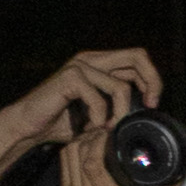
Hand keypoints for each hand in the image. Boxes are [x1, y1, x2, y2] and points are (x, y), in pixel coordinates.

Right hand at [0, 49, 161, 161]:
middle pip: (138, 56)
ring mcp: (80, 66)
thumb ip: (119, 107)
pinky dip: (100, 118)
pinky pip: (100, 100)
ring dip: (120, 115)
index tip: (151, 105)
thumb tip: (146, 112)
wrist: (31, 126)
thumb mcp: (101, 115)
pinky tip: (91, 126)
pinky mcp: (70, 77)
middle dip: (153, 83)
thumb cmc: (64, 123)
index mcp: (101, 65)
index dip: (153, 80)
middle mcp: (91, 59)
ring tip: (108, 128)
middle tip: (148, 107)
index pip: (138, 60)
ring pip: (121, 88)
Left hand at [56, 114, 173, 185]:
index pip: (92, 162)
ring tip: (95, 136)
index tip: (110, 131)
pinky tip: (85, 147)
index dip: (97, 140)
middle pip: (78, 154)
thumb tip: (180, 166)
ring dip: (80, 141)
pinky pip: (64, 164)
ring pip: (68, 155)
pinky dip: (73, 151)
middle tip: (104, 130)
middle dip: (90, 135)